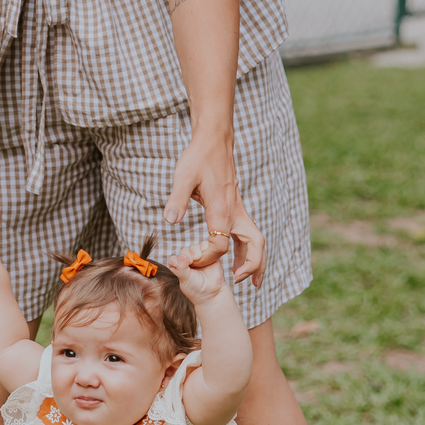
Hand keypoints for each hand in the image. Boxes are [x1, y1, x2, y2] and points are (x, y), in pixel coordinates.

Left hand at [163, 129, 265, 285]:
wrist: (214, 139)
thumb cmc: (198, 156)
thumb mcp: (183, 176)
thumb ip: (177, 199)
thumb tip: (170, 220)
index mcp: (222, 209)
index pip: (219, 245)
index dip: (206, 258)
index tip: (191, 260)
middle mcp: (235, 211)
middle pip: (254, 244)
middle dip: (253, 266)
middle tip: (248, 284)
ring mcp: (238, 208)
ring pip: (255, 238)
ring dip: (254, 259)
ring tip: (249, 279)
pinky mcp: (236, 206)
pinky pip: (247, 231)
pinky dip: (247, 247)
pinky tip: (237, 256)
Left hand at [165, 247, 227, 305]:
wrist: (212, 293)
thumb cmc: (196, 288)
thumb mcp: (184, 279)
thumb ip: (181, 267)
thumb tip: (183, 255)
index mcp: (179, 267)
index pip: (174, 259)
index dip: (175, 259)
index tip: (178, 264)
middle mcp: (188, 261)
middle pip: (185, 251)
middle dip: (187, 254)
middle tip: (191, 261)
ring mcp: (199, 258)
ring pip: (194, 247)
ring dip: (195, 250)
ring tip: (198, 257)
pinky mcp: (209, 255)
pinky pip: (206, 245)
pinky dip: (205, 246)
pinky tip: (205, 252)